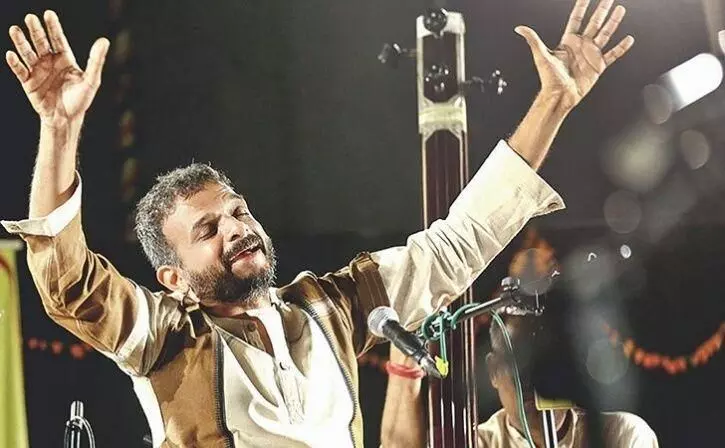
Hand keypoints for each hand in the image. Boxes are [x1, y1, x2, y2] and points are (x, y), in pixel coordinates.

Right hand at [6, 10, 108, 126]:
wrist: (66, 119)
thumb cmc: (80, 100)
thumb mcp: (91, 80)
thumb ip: (96, 60)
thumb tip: (104, 40)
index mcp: (65, 59)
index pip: (58, 39)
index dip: (53, 27)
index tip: (48, 14)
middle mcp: (50, 62)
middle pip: (41, 42)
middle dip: (36, 30)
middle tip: (30, 18)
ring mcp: (38, 71)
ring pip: (28, 53)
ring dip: (21, 42)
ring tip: (14, 30)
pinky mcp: (28, 82)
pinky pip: (20, 70)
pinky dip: (15, 63)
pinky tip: (11, 54)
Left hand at [515, 0, 633, 109]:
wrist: (560, 96)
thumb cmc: (550, 79)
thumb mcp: (541, 56)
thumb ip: (533, 40)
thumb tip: (519, 28)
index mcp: (568, 42)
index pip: (577, 19)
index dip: (582, 6)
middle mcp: (581, 46)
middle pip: (594, 23)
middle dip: (602, 9)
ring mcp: (590, 55)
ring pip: (605, 34)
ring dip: (613, 22)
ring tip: (620, 10)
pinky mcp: (598, 66)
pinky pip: (612, 54)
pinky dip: (621, 47)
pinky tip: (628, 39)